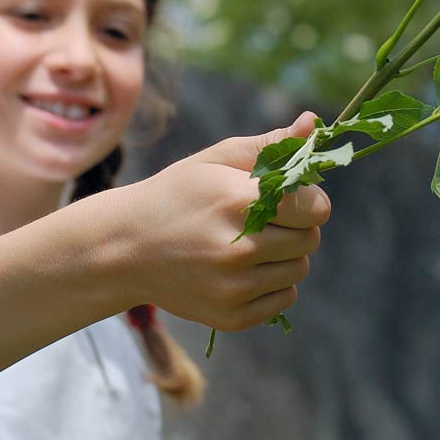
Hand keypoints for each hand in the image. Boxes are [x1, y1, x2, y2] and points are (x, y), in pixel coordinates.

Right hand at [105, 113, 329, 331]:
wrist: (124, 248)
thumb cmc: (177, 195)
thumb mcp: (216, 160)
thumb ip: (270, 145)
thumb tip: (313, 122)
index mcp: (237, 202)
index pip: (315, 208)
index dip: (306, 199)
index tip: (288, 197)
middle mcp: (238, 249)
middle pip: (310, 239)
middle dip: (296, 226)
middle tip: (264, 219)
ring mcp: (234, 288)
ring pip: (299, 270)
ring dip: (285, 255)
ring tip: (250, 243)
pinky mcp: (232, 317)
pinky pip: (285, 299)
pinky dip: (272, 284)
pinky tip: (242, 269)